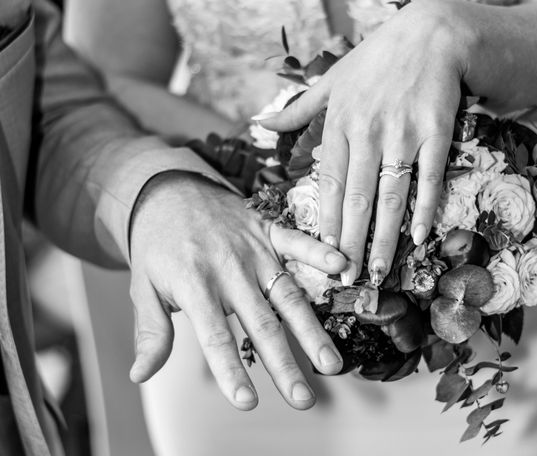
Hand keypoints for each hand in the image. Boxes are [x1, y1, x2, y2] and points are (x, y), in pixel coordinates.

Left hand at [128, 172, 347, 409]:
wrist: (168, 190)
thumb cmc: (157, 244)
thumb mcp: (143, 287)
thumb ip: (151, 331)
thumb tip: (141, 374)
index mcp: (195, 284)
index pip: (216, 336)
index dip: (231, 371)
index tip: (246, 401)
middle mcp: (228, 269)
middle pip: (261, 323)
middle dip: (284, 364)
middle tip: (302, 399)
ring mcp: (252, 249)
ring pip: (287, 294)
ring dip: (311, 329)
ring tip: (330, 362)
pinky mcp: (267, 230)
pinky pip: (297, 241)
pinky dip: (319, 251)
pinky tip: (341, 266)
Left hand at [260, 1, 471, 285]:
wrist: (430, 35)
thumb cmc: (376, 60)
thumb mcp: (332, 80)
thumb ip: (297, 109)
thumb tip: (259, 124)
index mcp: (339, 124)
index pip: (330, 184)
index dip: (328, 222)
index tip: (323, 255)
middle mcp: (368, 132)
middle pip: (357, 198)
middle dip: (352, 243)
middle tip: (348, 280)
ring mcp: (403, 134)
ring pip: (391, 195)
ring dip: (386, 237)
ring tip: (380, 271)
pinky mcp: (436, 132)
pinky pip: (429, 177)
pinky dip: (425, 208)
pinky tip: (420, 236)